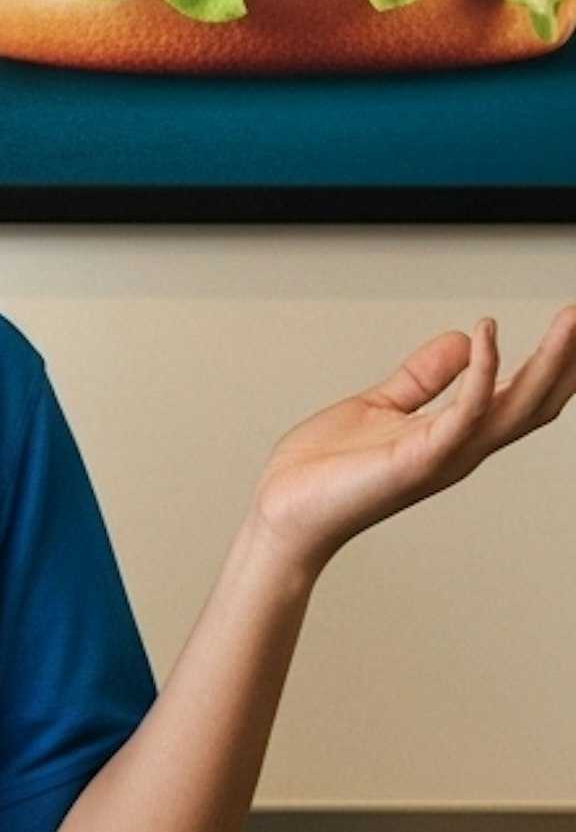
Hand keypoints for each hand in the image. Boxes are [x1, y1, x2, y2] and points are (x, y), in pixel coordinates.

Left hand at [247, 306, 575, 580]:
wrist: (283, 512)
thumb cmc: (326, 469)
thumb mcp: (382, 405)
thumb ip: (424, 376)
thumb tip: (466, 339)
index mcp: (456, 434)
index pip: (522, 396)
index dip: (556, 364)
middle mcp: (461, 447)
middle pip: (536, 401)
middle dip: (568, 361)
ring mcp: (444, 455)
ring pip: (516, 406)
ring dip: (549, 362)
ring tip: (572, 319)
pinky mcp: (418, 458)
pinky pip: (463, 412)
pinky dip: (481, 373)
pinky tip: (487, 336)